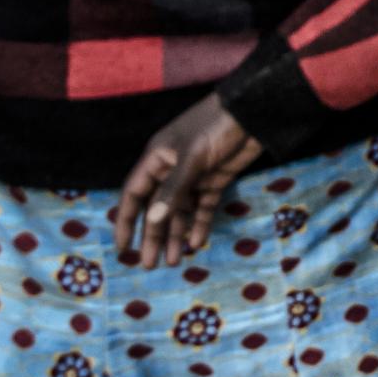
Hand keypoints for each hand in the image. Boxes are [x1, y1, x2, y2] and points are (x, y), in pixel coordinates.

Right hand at [113, 94, 261, 268]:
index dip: (127, 220)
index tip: (123, 247)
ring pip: (180, 211)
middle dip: (153, 236)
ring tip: (175, 261)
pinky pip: (203, 207)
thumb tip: (152, 221)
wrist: (254, 112)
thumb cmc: (215, 126)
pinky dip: (200, 224)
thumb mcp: (192, 157)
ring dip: (177, 235)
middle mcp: (171, 170)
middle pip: (157, 208)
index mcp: (157, 159)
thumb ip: (173, 189)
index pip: (134, 194)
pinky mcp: (216, 180)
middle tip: (151, 264)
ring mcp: (195, 176)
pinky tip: (197, 242)